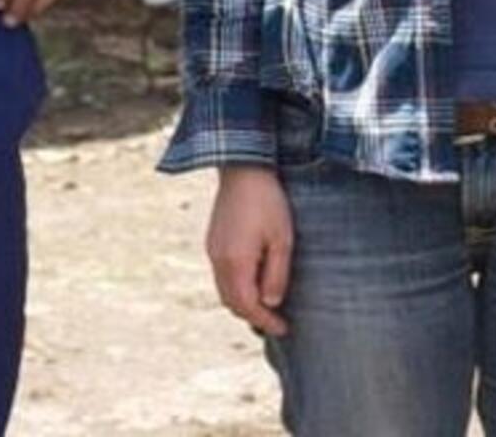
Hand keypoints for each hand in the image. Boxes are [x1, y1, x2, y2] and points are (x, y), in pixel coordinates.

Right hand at [206, 165, 293, 336]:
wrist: (243, 168)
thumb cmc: (268, 201)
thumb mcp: (282, 238)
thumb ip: (276, 274)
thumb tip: (271, 304)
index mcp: (235, 264)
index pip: (247, 306)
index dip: (265, 321)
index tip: (283, 328)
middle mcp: (218, 261)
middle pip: (232, 303)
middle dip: (253, 316)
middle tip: (276, 320)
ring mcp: (212, 251)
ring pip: (224, 290)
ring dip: (243, 302)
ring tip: (266, 303)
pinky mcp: (212, 241)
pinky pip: (221, 275)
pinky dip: (236, 286)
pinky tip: (252, 280)